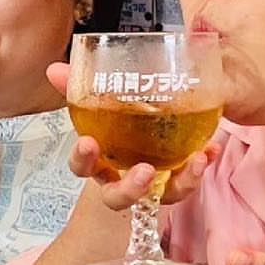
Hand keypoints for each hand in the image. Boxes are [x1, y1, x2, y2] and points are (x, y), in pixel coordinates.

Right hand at [46, 60, 220, 211]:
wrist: (149, 138)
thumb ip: (80, 87)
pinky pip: (188, 179)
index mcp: (100, 160)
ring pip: (159, 196)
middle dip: (129, 188)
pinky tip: (210, 149)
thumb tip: (54, 68)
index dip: (82, 159)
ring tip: (194, 160)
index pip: (82, 166)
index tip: (87, 143)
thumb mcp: (100, 104)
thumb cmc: (119, 126)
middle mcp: (121, 178)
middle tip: (144, 172)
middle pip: (117, 196)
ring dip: (179, 182)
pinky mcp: (175, 181)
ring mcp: (151, 184)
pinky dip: (200, 166)